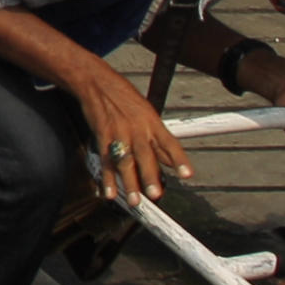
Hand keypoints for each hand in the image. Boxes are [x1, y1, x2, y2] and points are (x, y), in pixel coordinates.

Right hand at [74, 61, 192, 207]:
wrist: (97, 83)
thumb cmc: (124, 97)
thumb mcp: (147, 114)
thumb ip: (159, 140)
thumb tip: (171, 161)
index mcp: (152, 122)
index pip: (169, 143)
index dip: (179, 159)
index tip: (188, 174)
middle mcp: (137, 128)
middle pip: (145, 155)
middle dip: (150, 175)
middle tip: (155, 195)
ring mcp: (118, 132)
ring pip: (125, 161)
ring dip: (129, 182)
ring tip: (134, 201)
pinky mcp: (102, 136)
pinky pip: (106, 160)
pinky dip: (107, 178)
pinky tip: (109, 192)